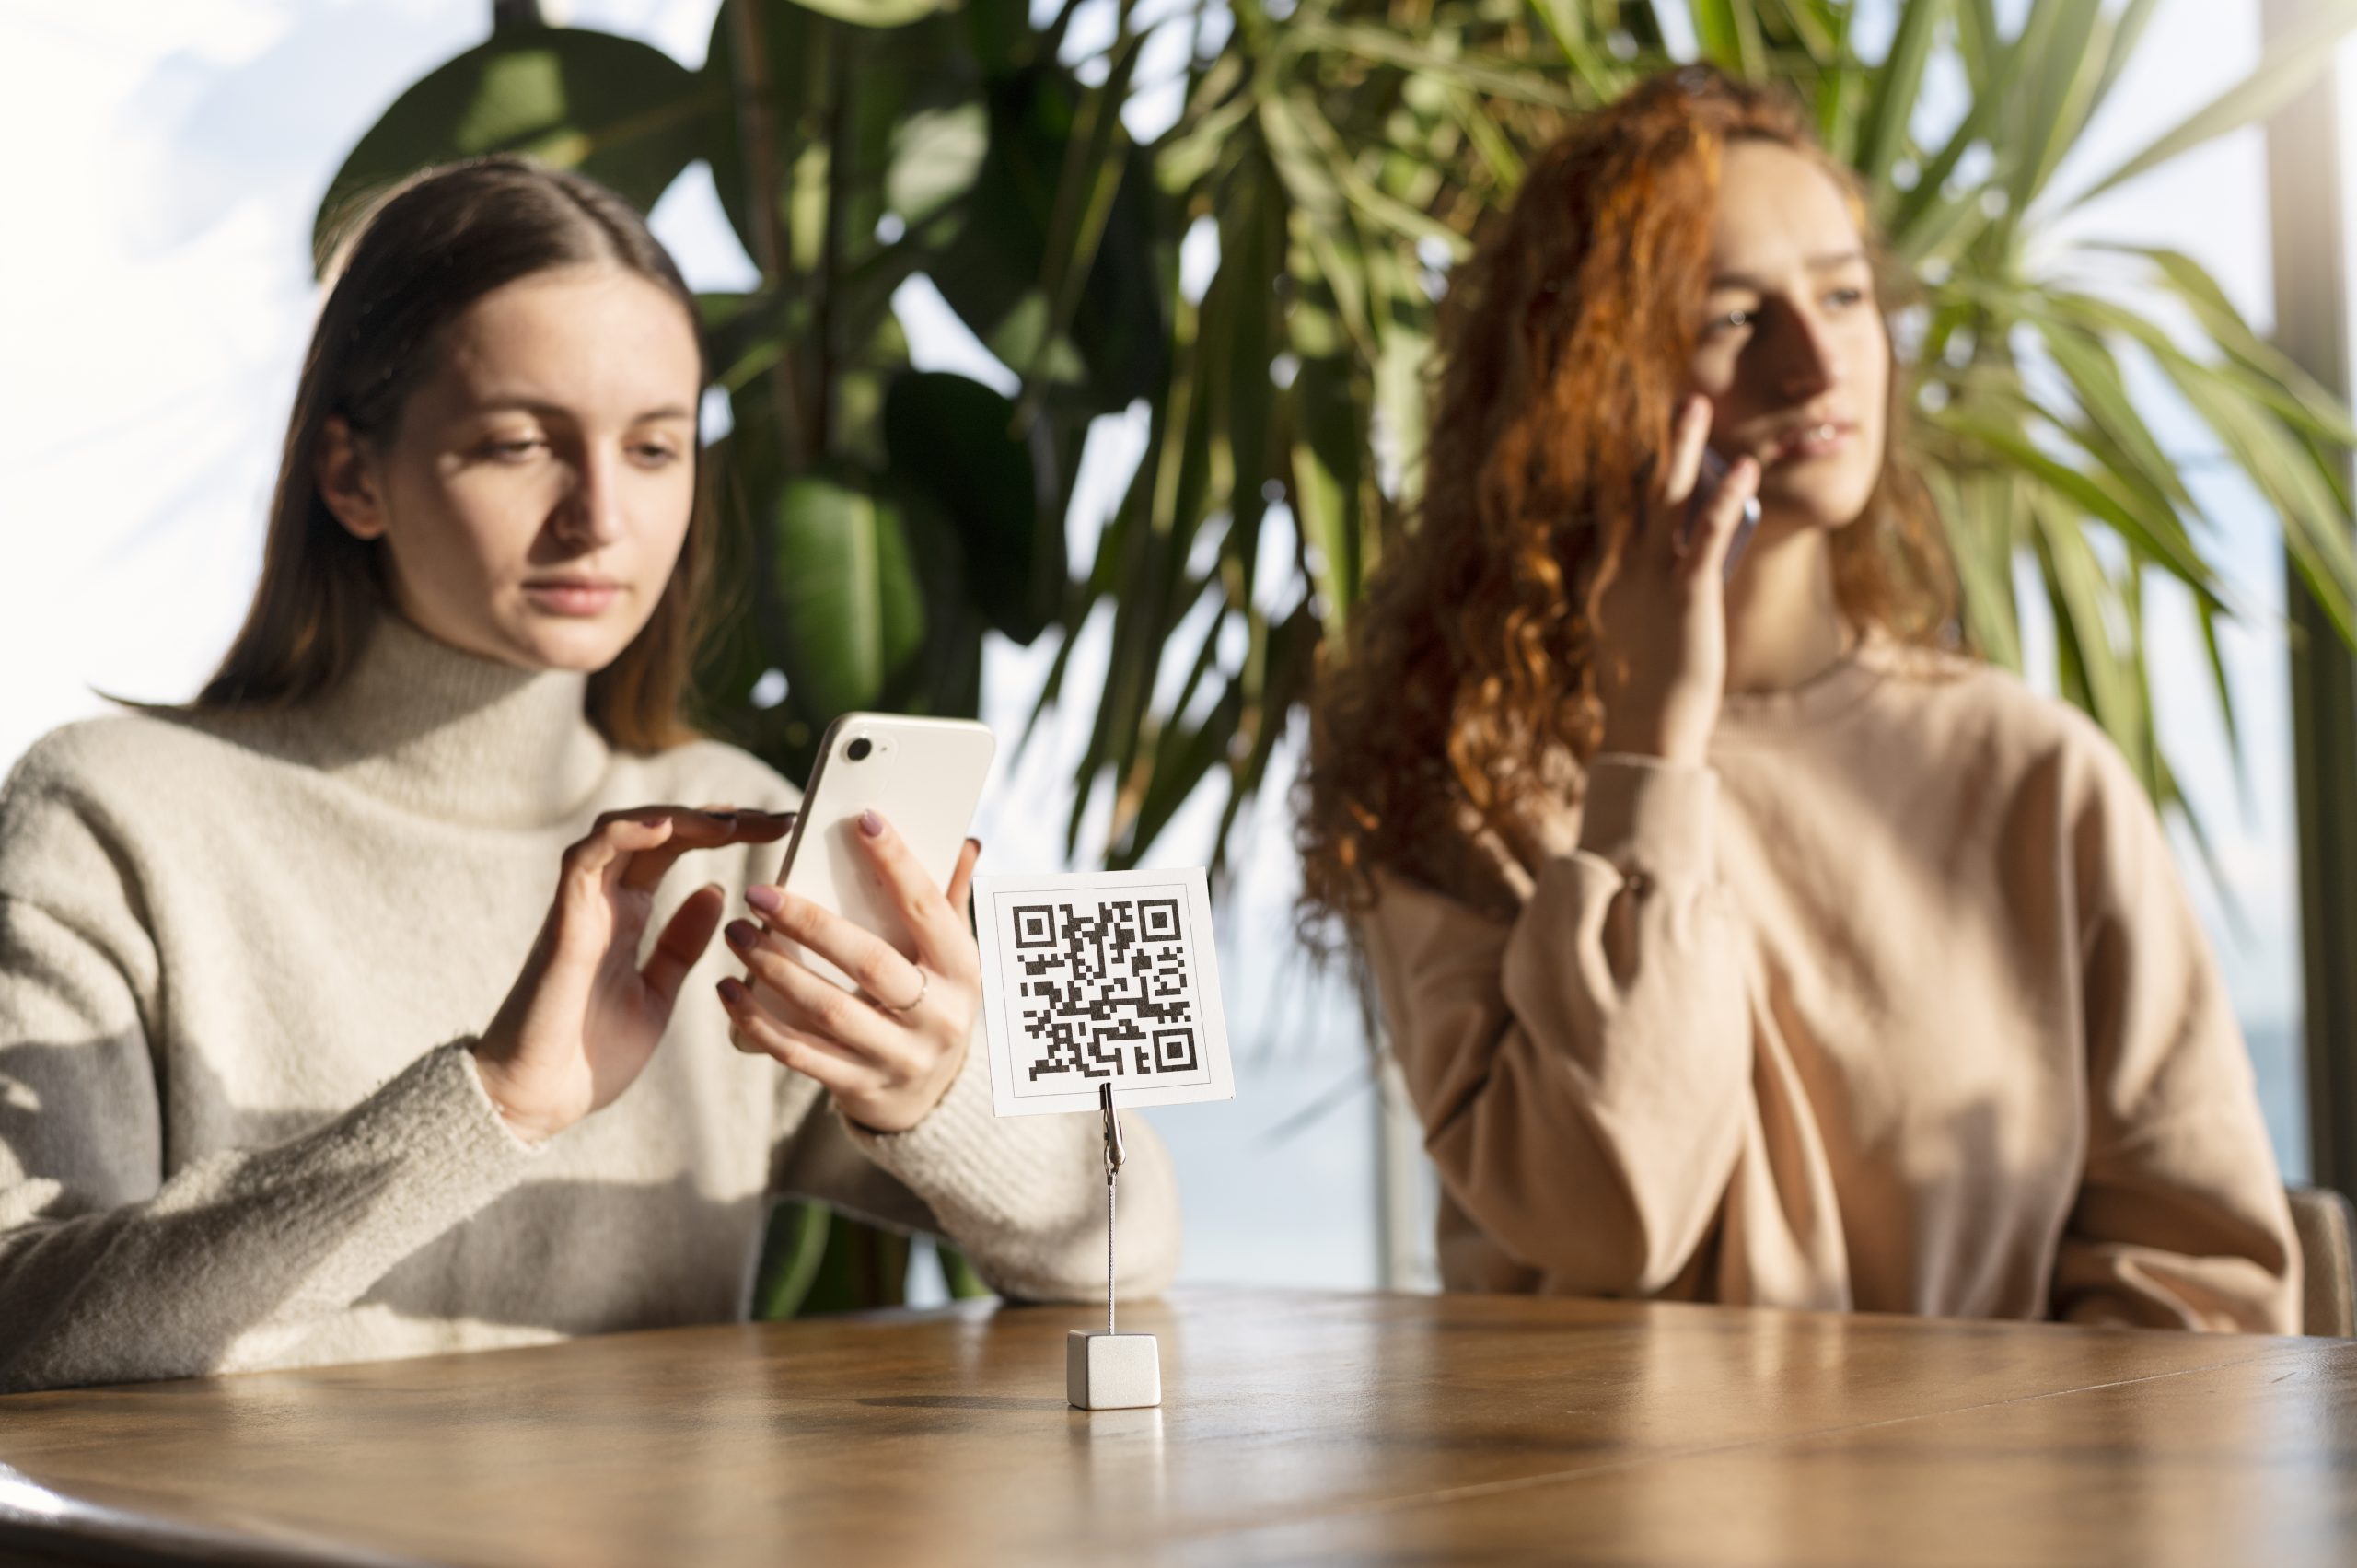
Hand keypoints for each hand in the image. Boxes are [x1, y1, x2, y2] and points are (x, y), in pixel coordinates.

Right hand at [473, 806, 793, 1143]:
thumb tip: (716, 890)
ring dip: (679, 818)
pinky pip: (586, 859)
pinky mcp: (563, 922)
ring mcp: (581, 907)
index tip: (784, 828)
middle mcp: (603, 899)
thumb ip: (681, 943)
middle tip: (779, 820)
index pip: (677, 847)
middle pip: (658, 829)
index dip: (727, 829)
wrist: (538, 1102)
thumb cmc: (590, 1055)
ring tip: (734, 823)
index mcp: (626, 913)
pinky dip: (624, 834)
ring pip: (623, 830)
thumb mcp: (658, 993)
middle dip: (719, 817)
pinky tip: (666, 827)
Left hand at [718, 811, 982, 1133]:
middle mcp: (939, 1017)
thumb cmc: (935, 1001)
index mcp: (965, 971)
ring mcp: (899, 1057)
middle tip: (759, 893)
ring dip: (775, 969)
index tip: (863, 820)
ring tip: (737, 934)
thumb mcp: (954, 957)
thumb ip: (951, 902)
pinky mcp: (859, 1086)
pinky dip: (758, 1022)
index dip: (899, 864)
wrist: (932, 1096)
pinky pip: (800, 1054)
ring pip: (829, 1010)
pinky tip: (728, 990)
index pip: (929, 909)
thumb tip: (964, 842)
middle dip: (810, 924)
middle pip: (870, 962)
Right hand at [1593, 394, 1759, 766]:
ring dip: (1683, 449)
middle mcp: (1623, 571)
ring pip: (1665, 499)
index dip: (1635, 474)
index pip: (1621, 515)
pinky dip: (1726, 499)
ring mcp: (1652, 580)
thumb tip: (1649, 591)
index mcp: (1609, 582)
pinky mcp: (1687, 594)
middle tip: (1681, 403)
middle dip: (1659, 447)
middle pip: (1637, 493)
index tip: (1650, 441)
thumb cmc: (1645, 698)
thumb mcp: (1634, 643)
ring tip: (1698, 405)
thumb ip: (1637, 608)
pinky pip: (1706, 535)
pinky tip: (1745, 468)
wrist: (1647, 732)